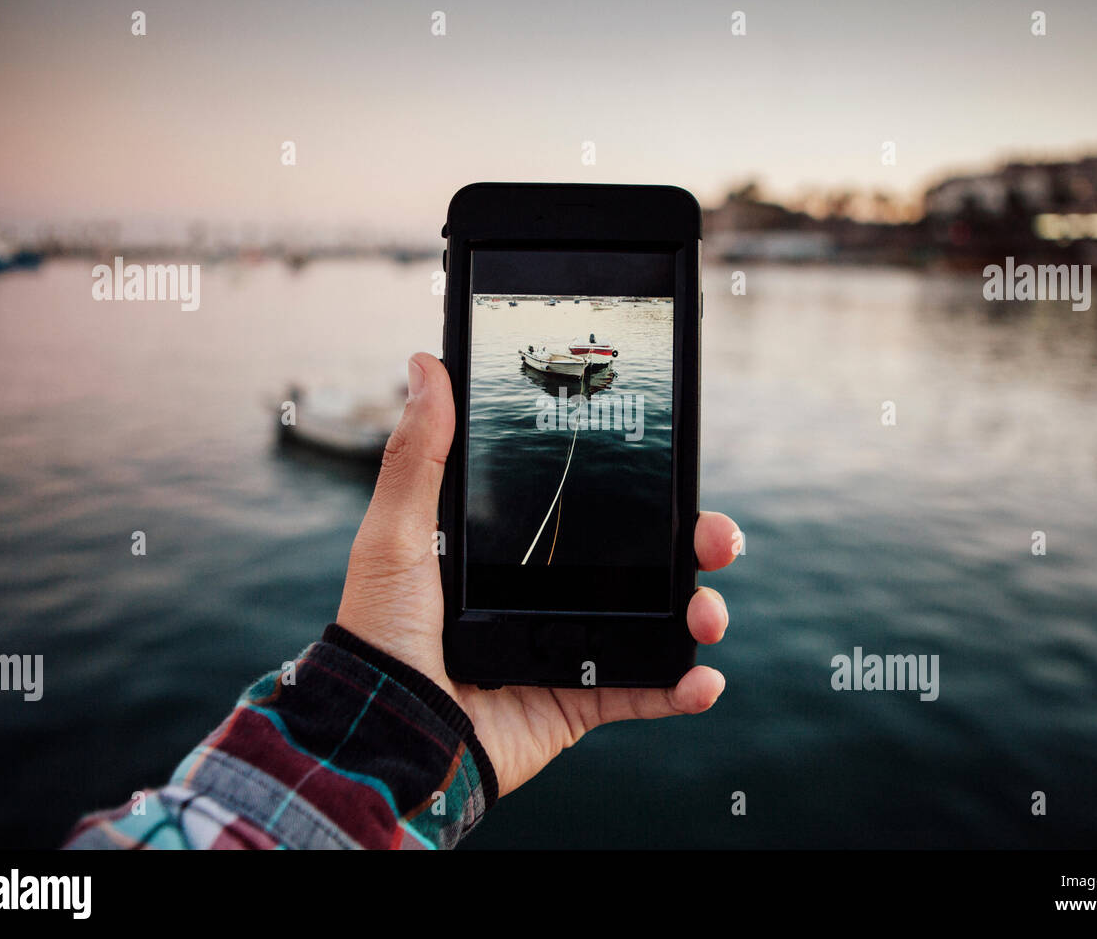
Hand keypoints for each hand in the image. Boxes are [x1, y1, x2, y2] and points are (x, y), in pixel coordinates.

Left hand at [336, 353, 738, 796]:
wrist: (388, 731)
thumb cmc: (382, 629)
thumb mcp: (397, 532)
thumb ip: (420, 453)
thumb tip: (426, 365)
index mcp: (517, 548)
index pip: (598, 506)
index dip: (648, 488)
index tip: (678, 464)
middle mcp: (551, 593)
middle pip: (646, 558)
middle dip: (697, 545)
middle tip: (715, 539)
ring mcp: (571, 647)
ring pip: (660, 621)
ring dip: (701, 613)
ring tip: (707, 615)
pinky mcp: (579, 701)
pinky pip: (646, 693)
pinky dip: (684, 688)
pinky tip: (705, 680)